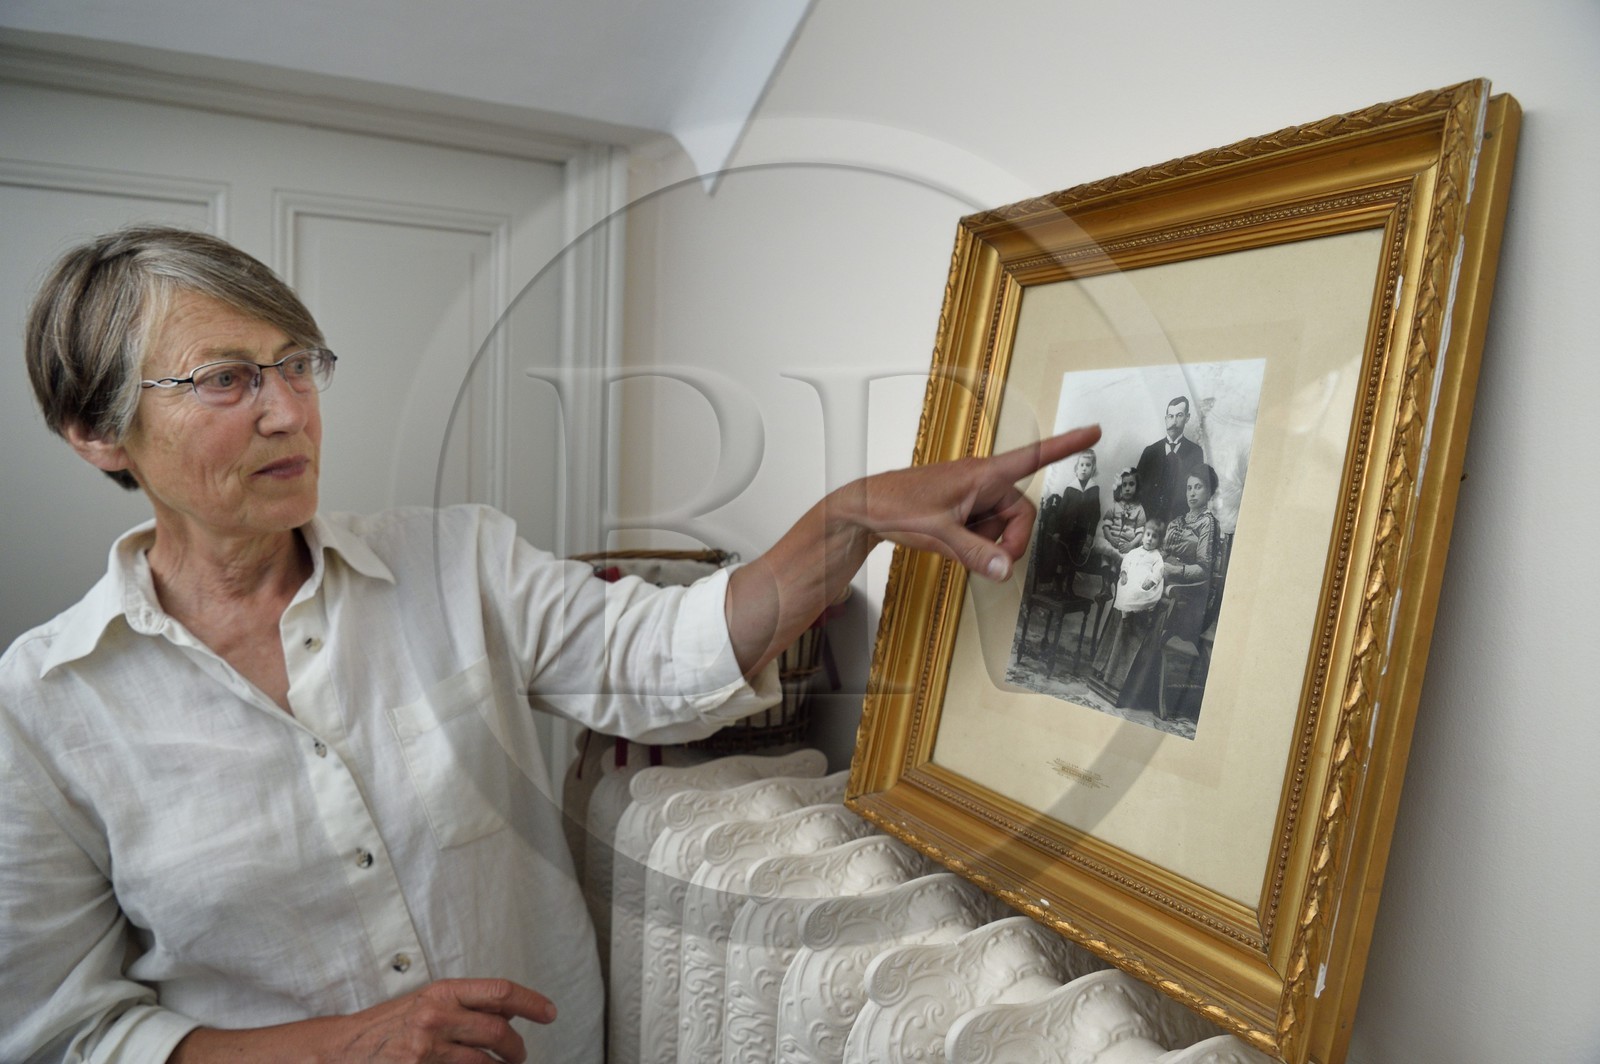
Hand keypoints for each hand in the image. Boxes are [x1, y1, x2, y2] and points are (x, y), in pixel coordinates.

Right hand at [170, 979, 555, 1063]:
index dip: (532, 1002)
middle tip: (520, 1056)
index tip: (550, 1013)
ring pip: (483, 1062)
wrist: (337, 1052)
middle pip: (498, 1032)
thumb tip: (505, 1015)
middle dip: (516, 1048)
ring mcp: (426, 1048)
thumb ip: (461, 1007)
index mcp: (440, 992)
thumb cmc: (383, 1028)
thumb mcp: (423, 1005)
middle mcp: (436, 1016)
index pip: (499, 992)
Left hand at [726, 426, 1098, 677]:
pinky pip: (984, 531)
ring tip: (954, 542)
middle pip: (1020, 514)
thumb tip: (1005, 569)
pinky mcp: (962, 509)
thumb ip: (974, 552)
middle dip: (1010, 540)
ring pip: (1001, 527)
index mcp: (983, 475)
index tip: (1094, 432)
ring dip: (987, 543)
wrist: (864, 506)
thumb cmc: (896, 505)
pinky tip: (950, 542)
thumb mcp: (938, 533)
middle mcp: (983, 481)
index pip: (1033, 457)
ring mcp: (972, 496)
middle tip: (989, 559)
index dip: (1066, 446)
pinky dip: (974, 543)